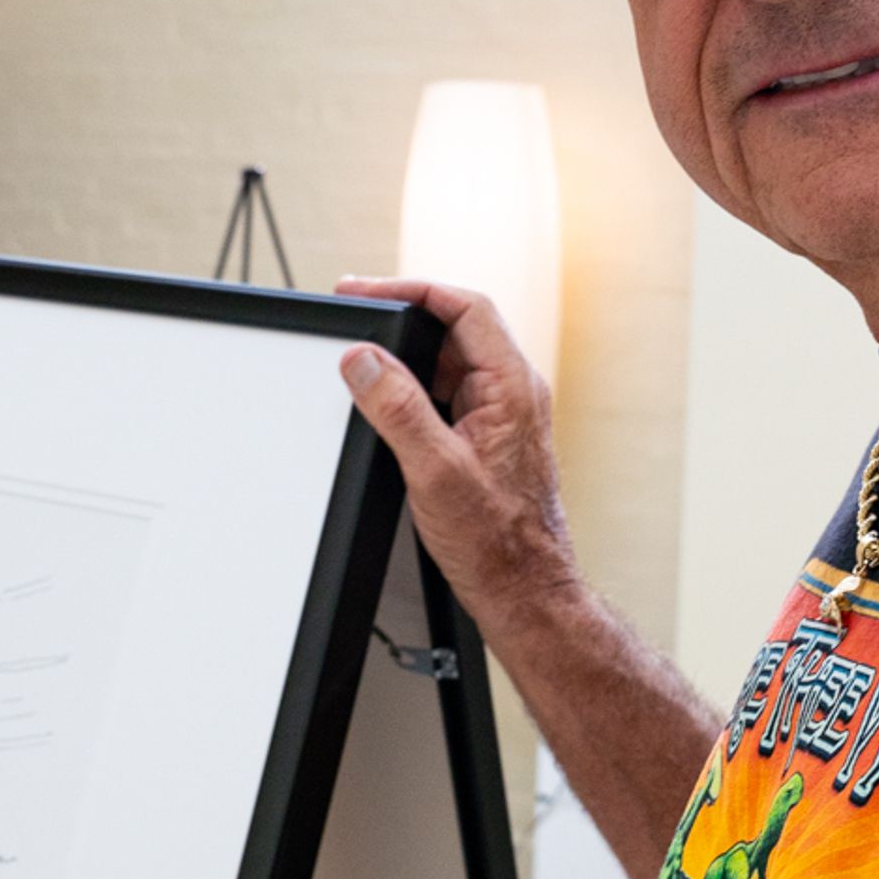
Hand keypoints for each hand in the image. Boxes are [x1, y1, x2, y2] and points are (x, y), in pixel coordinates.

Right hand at [334, 276, 575, 634]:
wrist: (523, 589)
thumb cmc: (497, 541)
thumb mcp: (434, 469)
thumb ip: (397, 408)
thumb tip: (363, 361)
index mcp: (513, 387)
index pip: (466, 307)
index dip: (413, 289)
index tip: (366, 291)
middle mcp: (512, 394)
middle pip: (455, 329)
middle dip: (402, 319)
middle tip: (355, 316)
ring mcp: (501, 416)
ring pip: (449, 363)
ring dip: (405, 359)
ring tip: (362, 363)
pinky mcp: (488, 438)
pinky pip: (448, 395)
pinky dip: (413, 391)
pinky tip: (385, 405)